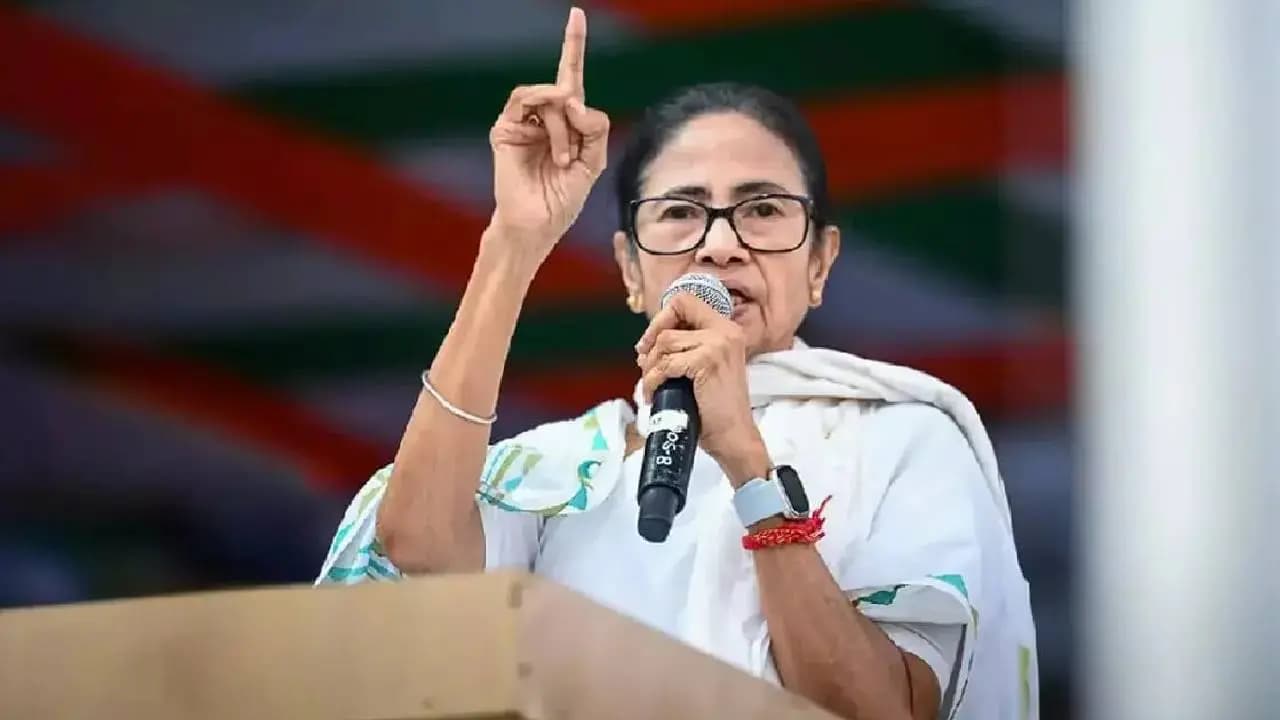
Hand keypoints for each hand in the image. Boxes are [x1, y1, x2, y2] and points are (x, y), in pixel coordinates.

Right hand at [487, 7, 609, 270]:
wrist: (536, 226)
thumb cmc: (563, 200)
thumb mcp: (592, 163)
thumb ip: (594, 127)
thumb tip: (572, 97)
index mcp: (566, 123)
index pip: (570, 77)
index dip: (573, 46)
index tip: (577, 14)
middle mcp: (544, 117)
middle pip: (567, 91)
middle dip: (577, 122)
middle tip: (572, 156)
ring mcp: (523, 121)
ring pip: (550, 97)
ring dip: (562, 126)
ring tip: (561, 158)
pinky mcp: (505, 128)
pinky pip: (525, 100)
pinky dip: (544, 111)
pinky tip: (551, 137)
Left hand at [635, 293, 769, 484]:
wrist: (734, 436)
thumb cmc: (716, 408)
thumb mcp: (705, 368)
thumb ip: (686, 349)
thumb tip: (649, 343)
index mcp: (727, 329)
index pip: (686, 301)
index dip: (663, 317)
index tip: (651, 340)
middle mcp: (726, 331)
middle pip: (673, 315)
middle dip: (651, 339)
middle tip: (643, 363)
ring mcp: (718, 344)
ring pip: (665, 341)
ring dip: (650, 366)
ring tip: (651, 384)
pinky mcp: (707, 361)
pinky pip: (665, 364)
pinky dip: (652, 381)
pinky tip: (653, 394)